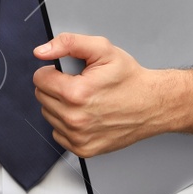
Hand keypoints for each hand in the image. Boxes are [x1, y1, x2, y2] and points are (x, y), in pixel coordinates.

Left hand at [32, 33, 172, 157]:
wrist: (153, 104)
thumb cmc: (130, 79)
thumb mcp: (102, 49)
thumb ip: (68, 44)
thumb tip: (42, 52)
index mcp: (76, 94)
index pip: (39, 79)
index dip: (53, 71)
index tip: (68, 73)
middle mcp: (75, 119)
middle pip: (42, 96)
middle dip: (56, 87)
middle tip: (80, 84)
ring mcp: (79, 137)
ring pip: (48, 114)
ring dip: (61, 105)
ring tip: (85, 99)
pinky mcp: (83, 149)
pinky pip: (58, 133)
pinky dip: (67, 124)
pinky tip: (86, 114)